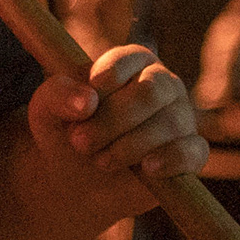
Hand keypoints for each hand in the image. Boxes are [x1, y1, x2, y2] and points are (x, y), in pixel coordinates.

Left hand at [28, 44, 204, 209]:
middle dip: (112, 120)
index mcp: (132, 62)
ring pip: (169, 124)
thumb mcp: (46, 109)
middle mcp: (163, 84)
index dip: (105, 82)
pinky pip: (193, 151)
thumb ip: (58, 94)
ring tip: (99, 161)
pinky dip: (171, 159)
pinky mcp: (188, 154)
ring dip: (128, 146)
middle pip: (151, 92)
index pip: (129, 59)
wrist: (75, 180)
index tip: (83, 107)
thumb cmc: (65, 132)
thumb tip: (88, 101)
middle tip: (80, 142)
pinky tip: (147, 168)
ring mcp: (180, 118)